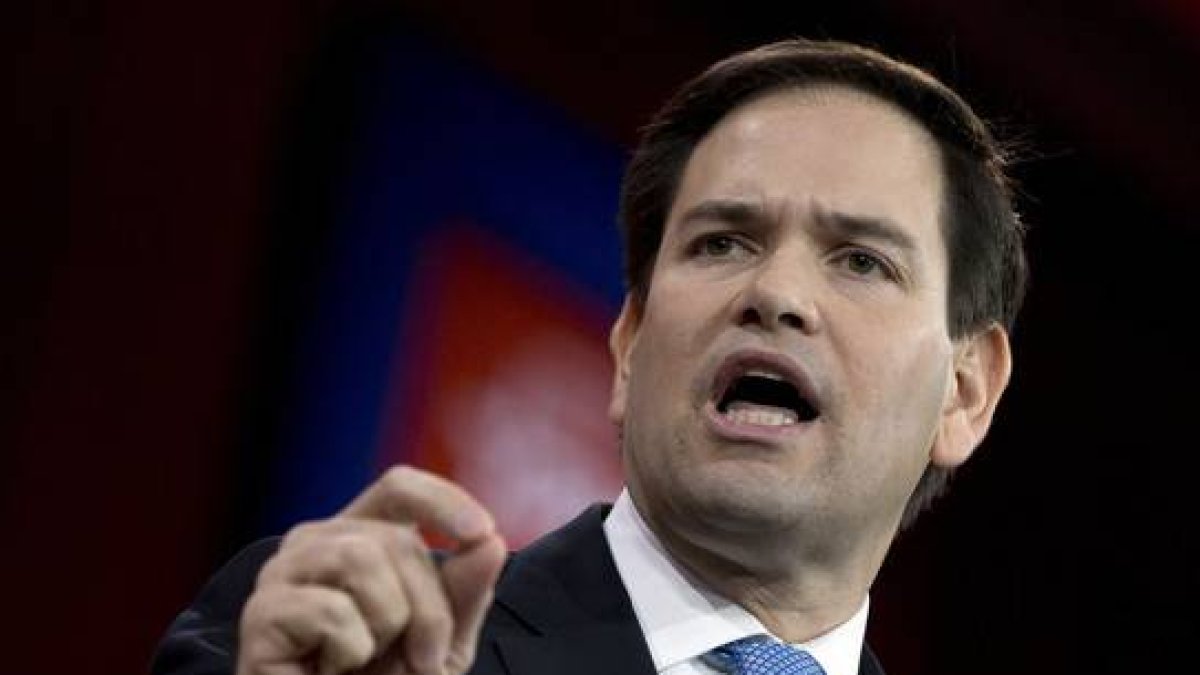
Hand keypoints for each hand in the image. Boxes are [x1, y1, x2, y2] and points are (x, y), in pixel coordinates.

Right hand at [236, 465, 506, 674]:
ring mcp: (282, 575)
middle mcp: (315, 543)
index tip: (482, 533)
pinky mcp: (260, 614)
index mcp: (359, 536)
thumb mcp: (441, 643)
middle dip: (428, 609)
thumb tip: (489, 542)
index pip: (399, 487)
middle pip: (394, 537)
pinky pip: (330, 609)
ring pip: (360, 557)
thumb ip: (464, 593)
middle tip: (421, 662)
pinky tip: (331, 671)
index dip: (442, 500)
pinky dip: (351, 651)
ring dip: (388, 624)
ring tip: (370, 662)